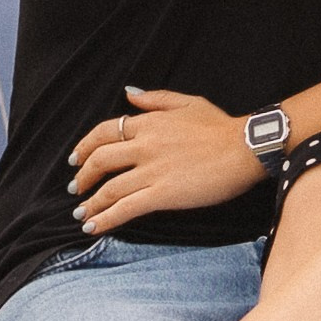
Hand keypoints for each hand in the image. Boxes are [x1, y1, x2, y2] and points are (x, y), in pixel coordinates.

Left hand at [68, 88, 261, 229]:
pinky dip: (105, 219)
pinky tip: (93, 227)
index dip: (85, 146)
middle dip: (83, 175)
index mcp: (150, 122)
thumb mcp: (188, 102)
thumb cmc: (221, 127)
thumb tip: (129, 94)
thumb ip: (156, 98)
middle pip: (101, 159)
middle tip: (75, 187)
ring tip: (81, 213)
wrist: (245, 148)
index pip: (105, 132)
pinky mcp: (162, 194)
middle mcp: (145, 145)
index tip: (77, 158)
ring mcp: (152, 170)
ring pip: (109, 188)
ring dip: (91, 203)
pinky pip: (125, 208)